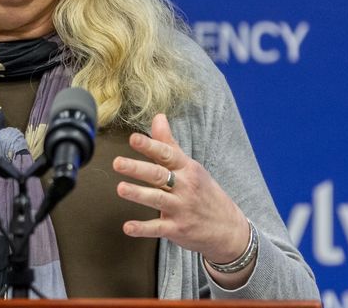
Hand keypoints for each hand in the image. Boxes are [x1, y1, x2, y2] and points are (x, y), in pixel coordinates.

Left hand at [112, 113, 248, 263]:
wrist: (230, 229)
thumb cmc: (205, 193)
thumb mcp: (191, 166)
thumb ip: (169, 143)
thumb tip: (158, 117)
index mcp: (187, 169)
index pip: (166, 154)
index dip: (150, 146)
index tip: (133, 138)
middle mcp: (184, 187)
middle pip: (159, 175)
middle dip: (138, 168)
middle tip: (117, 163)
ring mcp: (181, 208)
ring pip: (157, 199)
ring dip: (138, 194)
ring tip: (120, 188)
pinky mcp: (177, 229)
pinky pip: (158, 228)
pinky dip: (142, 228)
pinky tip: (128, 227)